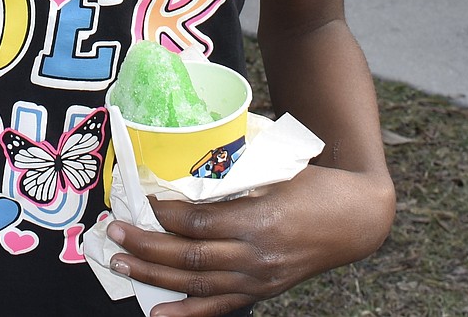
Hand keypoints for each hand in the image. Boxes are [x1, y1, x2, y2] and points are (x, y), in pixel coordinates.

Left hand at [107, 164, 392, 315]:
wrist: (355, 220)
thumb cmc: (315, 185)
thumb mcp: (276, 170)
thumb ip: (234, 174)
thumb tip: (187, 166)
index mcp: (259, 219)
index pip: (197, 223)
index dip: (163, 215)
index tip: (140, 202)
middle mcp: (256, 256)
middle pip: (189, 257)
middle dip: (146, 245)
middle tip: (113, 232)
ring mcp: (259, 279)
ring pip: (196, 284)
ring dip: (154, 274)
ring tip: (121, 262)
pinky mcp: (262, 292)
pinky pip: (218, 308)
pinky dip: (185, 314)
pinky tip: (157, 313)